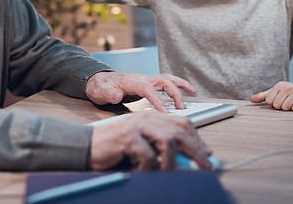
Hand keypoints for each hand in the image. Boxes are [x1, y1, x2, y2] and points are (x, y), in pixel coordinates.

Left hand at [85, 72, 195, 110]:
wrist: (98, 80)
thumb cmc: (99, 87)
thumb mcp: (98, 91)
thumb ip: (107, 93)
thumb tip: (116, 96)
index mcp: (132, 82)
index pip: (149, 90)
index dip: (158, 101)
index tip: (166, 113)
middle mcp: (142, 79)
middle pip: (163, 81)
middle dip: (174, 93)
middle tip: (180, 108)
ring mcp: (146, 80)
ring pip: (167, 79)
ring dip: (180, 85)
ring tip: (193, 93)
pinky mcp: (148, 84)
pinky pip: (166, 83)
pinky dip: (177, 85)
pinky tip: (186, 91)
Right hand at [90, 112, 211, 169]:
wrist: (86, 146)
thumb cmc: (115, 149)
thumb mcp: (142, 146)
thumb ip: (160, 147)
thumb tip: (185, 160)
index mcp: (151, 117)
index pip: (181, 123)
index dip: (197, 138)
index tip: (206, 153)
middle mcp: (146, 118)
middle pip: (179, 130)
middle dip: (195, 150)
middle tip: (204, 166)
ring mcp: (137, 126)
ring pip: (168, 141)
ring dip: (172, 162)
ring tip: (168, 174)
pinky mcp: (128, 138)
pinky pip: (148, 156)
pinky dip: (149, 169)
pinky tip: (143, 172)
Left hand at [249, 81, 292, 110]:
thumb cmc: (287, 93)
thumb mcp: (275, 93)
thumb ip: (262, 96)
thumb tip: (251, 99)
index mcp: (279, 85)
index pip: (269, 101)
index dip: (274, 103)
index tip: (279, 100)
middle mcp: (287, 87)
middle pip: (277, 105)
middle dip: (281, 106)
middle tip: (286, 101)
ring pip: (285, 108)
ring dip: (288, 108)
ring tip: (292, 102)